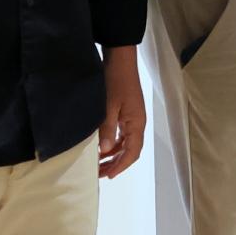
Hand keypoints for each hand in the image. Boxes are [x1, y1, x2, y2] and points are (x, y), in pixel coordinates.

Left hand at [96, 48, 145, 178]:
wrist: (120, 58)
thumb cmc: (116, 80)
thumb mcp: (109, 106)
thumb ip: (107, 129)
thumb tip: (104, 151)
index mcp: (136, 123)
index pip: (132, 152)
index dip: (121, 166)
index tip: (108, 175)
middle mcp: (137, 123)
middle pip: (130, 150)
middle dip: (116, 163)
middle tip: (99, 173)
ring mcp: (132, 118)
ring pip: (125, 143)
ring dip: (113, 154)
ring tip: (98, 163)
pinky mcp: (126, 112)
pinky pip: (121, 134)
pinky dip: (112, 143)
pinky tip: (101, 146)